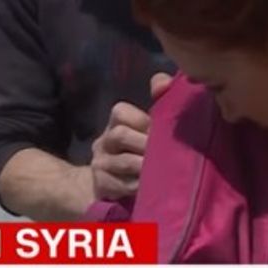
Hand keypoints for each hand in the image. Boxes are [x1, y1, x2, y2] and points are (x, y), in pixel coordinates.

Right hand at [87, 73, 172, 199]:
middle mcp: (104, 141)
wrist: (110, 185)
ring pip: (123, 161)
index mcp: (116, 122)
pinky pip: (119, 185)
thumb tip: (162, 80)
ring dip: (145, 166)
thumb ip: (158, 100)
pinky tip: (150, 186)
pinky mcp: (101, 186)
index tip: (157, 131)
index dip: (142, 121)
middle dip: (145, 144)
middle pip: (120, 135)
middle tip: (166, 152)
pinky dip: (137, 186)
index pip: (121, 112)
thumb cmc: (139, 150)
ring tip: (163, 170)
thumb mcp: (149, 127)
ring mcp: (100, 164)